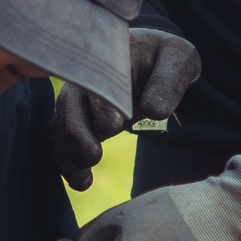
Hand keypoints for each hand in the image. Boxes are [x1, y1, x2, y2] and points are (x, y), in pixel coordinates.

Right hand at [51, 28, 202, 189]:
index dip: (101, 105)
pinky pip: (62, 138)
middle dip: (77, 133)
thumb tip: (154, 111)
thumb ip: (169, 80)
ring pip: (61, 125)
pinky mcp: (76, 116)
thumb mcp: (178, 58)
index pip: (97, 80)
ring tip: (84, 180)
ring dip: (69, 153)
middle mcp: (84, 76)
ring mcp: (76, 97)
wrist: (151, 58)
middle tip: (93, 157)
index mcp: (107, 57)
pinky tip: (82, 183)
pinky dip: (67, 160)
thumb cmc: (165, 58)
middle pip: (69, 105)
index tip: (114, 127)